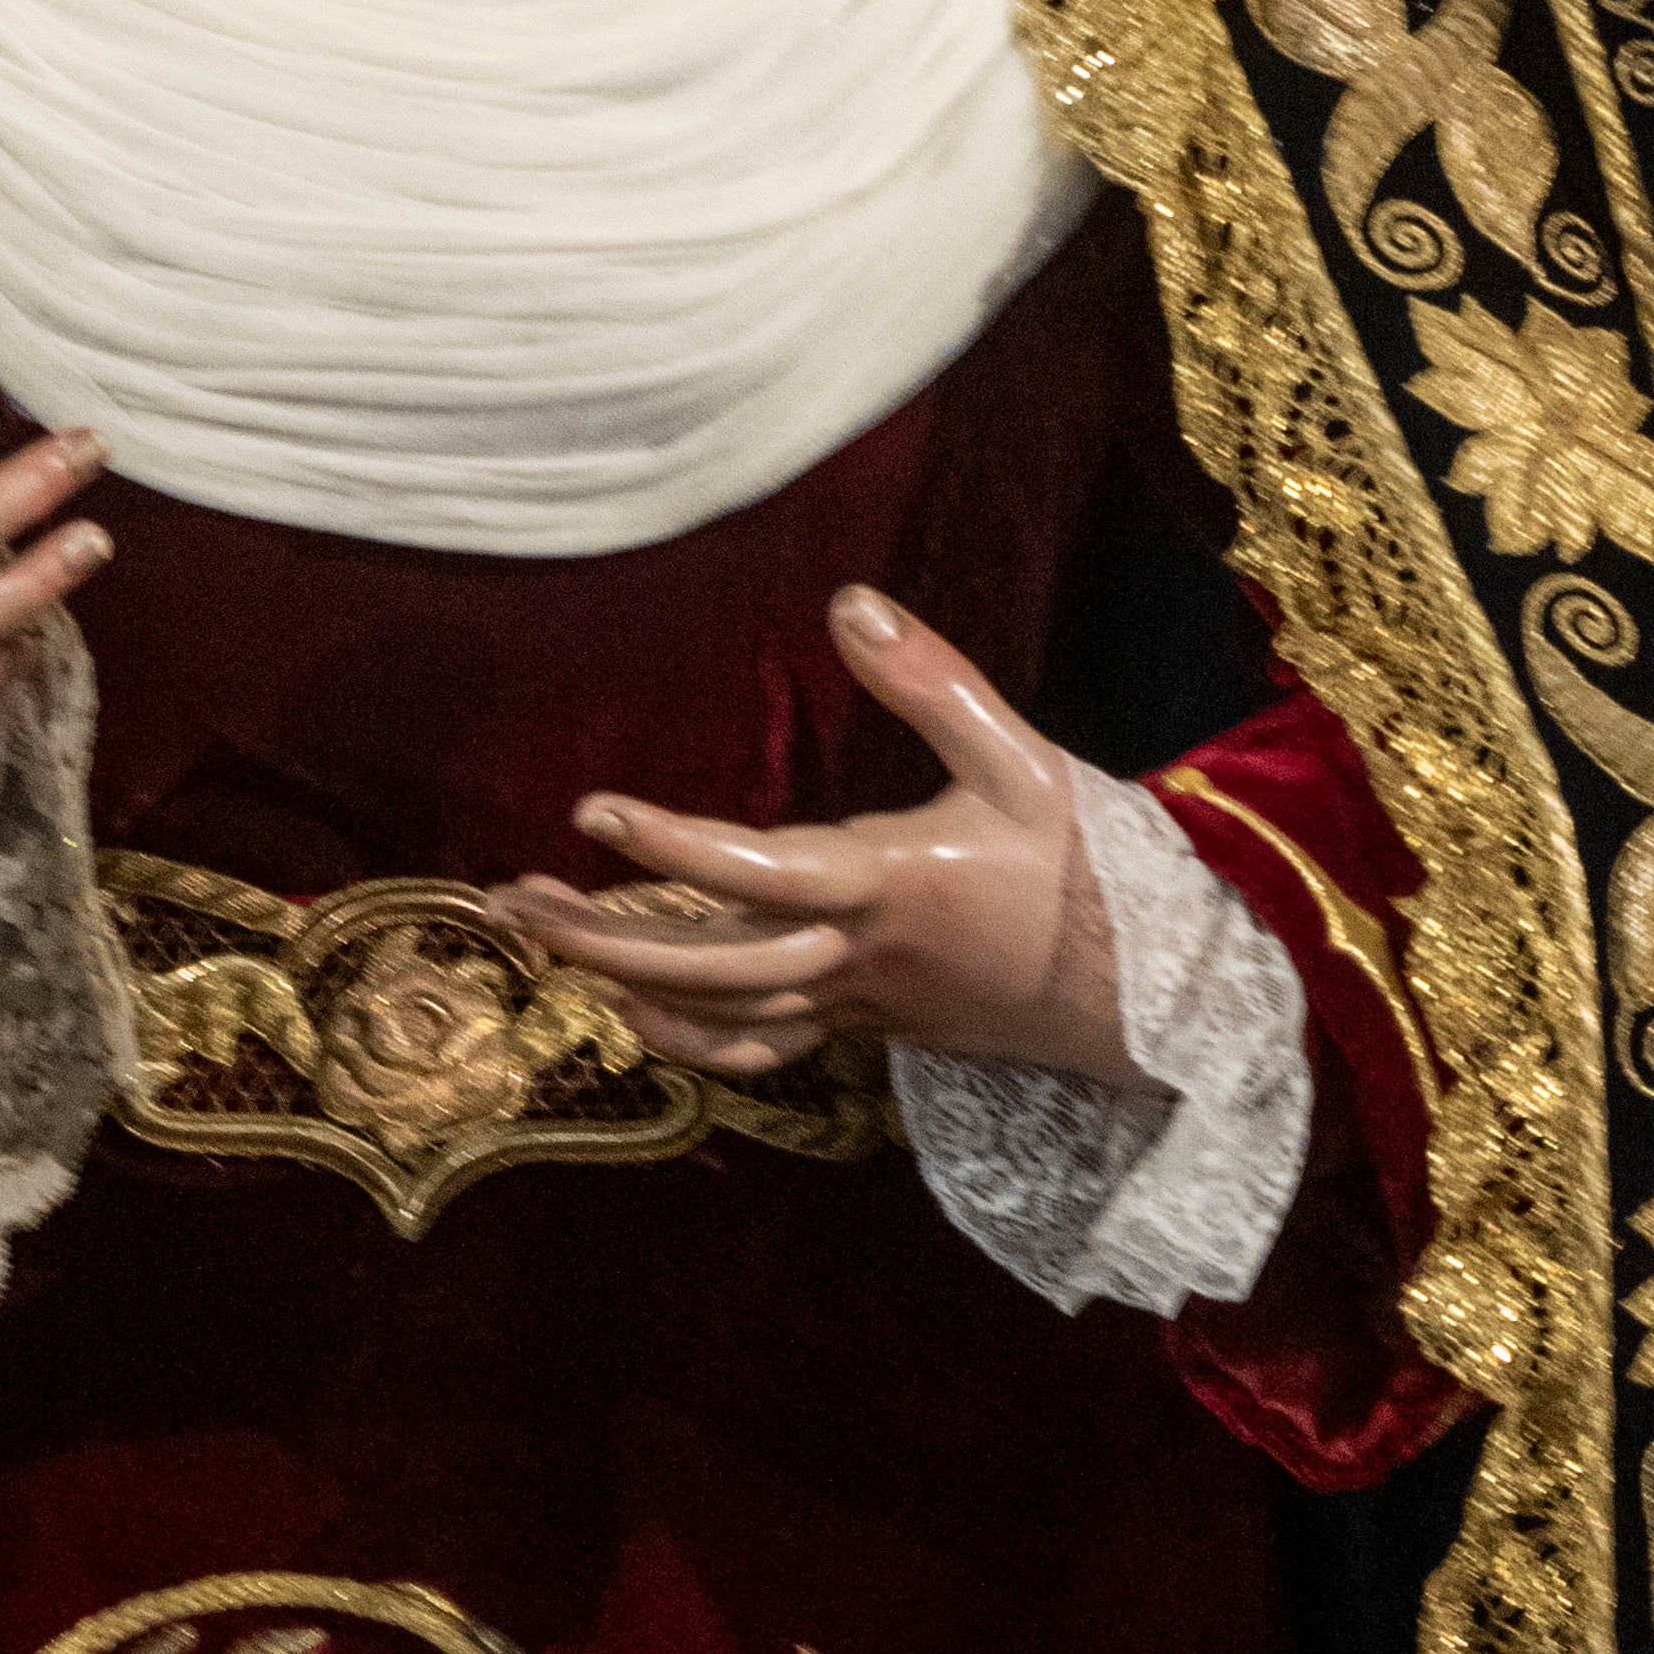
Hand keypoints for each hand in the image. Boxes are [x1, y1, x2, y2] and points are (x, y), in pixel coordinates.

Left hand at [498, 589, 1134, 1088]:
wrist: (1143, 1001)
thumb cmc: (1085, 871)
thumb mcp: (1021, 762)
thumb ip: (933, 683)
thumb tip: (848, 604)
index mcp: (887, 884)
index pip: (753, 870)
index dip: (667, 845)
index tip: (590, 811)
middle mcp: (854, 957)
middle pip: (704, 963)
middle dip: (599, 938)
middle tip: (510, 901)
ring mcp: (853, 1004)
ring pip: (718, 1011)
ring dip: (621, 983)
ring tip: (540, 941)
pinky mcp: (862, 1028)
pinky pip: (759, 1049)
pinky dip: (689, 1038)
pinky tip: (633, 1013)